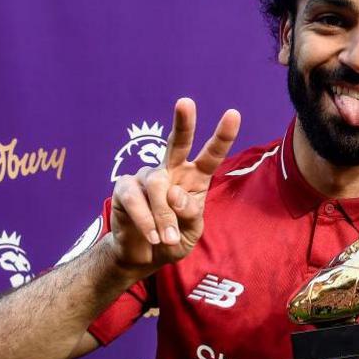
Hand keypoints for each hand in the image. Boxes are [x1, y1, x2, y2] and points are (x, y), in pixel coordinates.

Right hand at [109, 97, 240, 275]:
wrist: (144, 256)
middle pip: (178, 142)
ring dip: (163, 215)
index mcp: (195, 177)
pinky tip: (153, 235)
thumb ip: (189, 214)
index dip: (222, 136)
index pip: (211, 155)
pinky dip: (146, 220)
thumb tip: (174, 194)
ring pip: (158, 185)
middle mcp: (172, 170)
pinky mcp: (125, 187)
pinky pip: (136, 198)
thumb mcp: (191, 232)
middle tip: (186, 102)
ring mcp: (147, 176)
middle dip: (183, 122)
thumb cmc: (174, 238)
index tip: (233, 114)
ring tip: (166, 238)